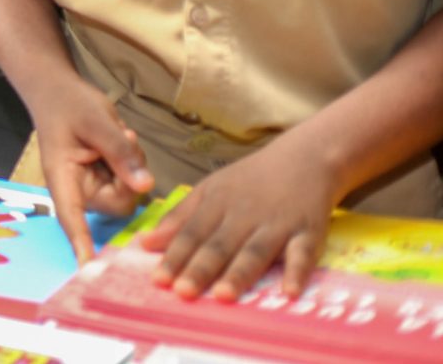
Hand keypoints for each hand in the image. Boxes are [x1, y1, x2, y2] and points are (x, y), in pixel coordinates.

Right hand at [32, 73, 153, 260]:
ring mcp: (93, 186)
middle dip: (130, 177)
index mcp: (63, 179)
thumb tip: (145, 187)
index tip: (89, 270)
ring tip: (120, 136)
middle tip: (125, 140)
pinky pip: (132, 182)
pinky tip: (121, 140)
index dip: (82, 243)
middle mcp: (78, 190)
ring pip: (129, 193)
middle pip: (118, 204)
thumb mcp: (97, 122)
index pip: (73, 217)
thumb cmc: (68, 104)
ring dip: (133, 166)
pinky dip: (133, 163)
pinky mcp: (106, 179)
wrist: (58, 90)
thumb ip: (120, 153)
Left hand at [141, 137, 335, 300]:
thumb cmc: (251, 180)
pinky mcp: (309, 232)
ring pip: (255, 251)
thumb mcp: (210, 189)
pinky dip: (297, 272)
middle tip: (182, 293)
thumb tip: (146, 243)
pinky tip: (289, 293)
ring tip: (223, 296)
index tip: (158, 280)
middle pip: (219, 244)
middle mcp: (244, 214)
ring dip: (239, 274)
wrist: (304, 158)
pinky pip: (303, 254)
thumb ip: (179, 217)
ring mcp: (277, 223)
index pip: (191, 233)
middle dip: (200, 268)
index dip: (175, 256)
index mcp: (216, 202)